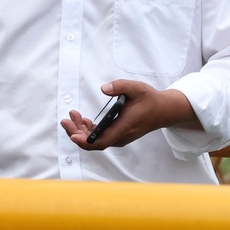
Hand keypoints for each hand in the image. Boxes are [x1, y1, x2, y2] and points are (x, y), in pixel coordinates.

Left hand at [60, 80, 200, 149]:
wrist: (163, 110)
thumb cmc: (149, 100)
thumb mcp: (136, 88)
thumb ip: (119, 86)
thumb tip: (104, 88)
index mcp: (124, 127)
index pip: (101, 141)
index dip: (84, 141)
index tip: (72, 135)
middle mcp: (120, 136)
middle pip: (94, 143)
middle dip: (76, 133)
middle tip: (66, 120)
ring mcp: (119, 137)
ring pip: (95, 140)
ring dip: (81, 130)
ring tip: (72, 116)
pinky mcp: (118, 135)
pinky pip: (100, 137)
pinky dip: (89, 130)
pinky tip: (83, 119)